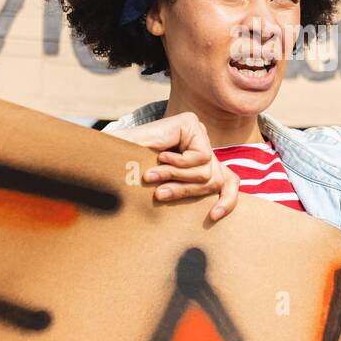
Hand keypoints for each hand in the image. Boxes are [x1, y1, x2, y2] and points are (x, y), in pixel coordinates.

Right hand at [104, 111, 239, 221]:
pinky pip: (199, 157)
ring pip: (206, 170)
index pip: (228, 181)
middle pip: (213, 179)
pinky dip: (178, 164)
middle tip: (159, 194)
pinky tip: (161, 157)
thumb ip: (192, 193)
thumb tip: (218, 214)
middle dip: (185, 190)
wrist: (112, 155)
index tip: (213, 216)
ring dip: (176, 177)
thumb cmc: (136, 176)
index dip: (227, 201)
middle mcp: (201, 144)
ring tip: (151, 176)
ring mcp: (197, 131)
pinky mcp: (191, 123)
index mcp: (199, 161)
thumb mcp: (171, 190)